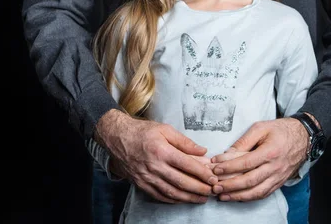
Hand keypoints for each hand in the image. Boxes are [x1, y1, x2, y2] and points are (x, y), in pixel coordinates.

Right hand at [96, 109, 216, 203]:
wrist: (117, 138)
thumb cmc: (141, 132)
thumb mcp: (164, 129)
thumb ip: (184, 141)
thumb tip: (202, 151)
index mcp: (161, 150)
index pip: (187, 165)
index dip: (202, 173)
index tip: (213, 177)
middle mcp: (154, 166)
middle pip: (181, 181)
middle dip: (199, 188)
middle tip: (212, 190)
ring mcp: (147, 177)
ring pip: (171, 192)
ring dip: (189, 197)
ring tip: (202, 198)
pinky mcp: (141, 183)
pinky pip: (159, 195)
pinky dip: (173, 199)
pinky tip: (183, 199)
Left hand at [210, 118, 307, 200]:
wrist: (304, 137)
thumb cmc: (280, 130)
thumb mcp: (261, 127)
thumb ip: (244, 141)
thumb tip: (227, 153)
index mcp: (270, 152)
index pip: (246, 163)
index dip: (229, 167)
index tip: (215, 168)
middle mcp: (275, 167)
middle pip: (250, 181)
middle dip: (230, 185)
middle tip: (214, 186)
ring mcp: (278, 177)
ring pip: (257, 192)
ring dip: (238, 196)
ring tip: (222, 196)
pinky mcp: (279, 182)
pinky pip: (264, 194)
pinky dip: (249, 198)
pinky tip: (237, 197)